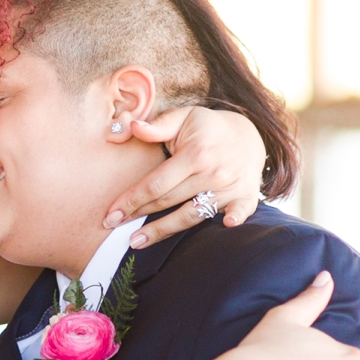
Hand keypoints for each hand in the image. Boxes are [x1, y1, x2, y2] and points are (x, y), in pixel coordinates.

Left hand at [103, 107, 265, 246]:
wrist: (249, 134)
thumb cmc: (207, 127)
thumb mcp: (183, 118)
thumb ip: (157, 125)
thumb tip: (132, 126)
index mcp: (194, 154)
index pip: (156, 184)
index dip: (131, 200)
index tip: (110, 215)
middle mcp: (212, 173)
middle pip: (168, 201)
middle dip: (139, 216)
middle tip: (114, 228)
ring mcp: (230, 187)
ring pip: (192, 215)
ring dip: (164, 231)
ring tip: (138, 242)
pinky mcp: (245, 196)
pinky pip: (241, 212)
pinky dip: (235, 218)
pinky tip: (225, 226)